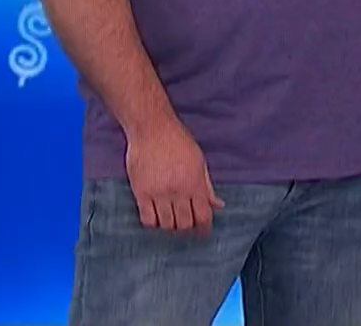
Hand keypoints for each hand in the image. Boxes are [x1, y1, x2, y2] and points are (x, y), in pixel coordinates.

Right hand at [124, 117, 224, 233]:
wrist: (153, 129)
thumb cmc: (178, 142)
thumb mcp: (199, 162)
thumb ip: (207, 186)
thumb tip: (219, 204)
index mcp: (195, 183)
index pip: (203, 216)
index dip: (204, 228)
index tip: (202, 232)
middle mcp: (179, 191)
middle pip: (184, 224)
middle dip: (187, 230)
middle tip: (185, 228)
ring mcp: (159, 193)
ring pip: (166, 225)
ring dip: (169, 228)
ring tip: (170, 222)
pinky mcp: (142, 192)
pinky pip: (147, 219)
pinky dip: (153, 224)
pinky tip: (155, 218)